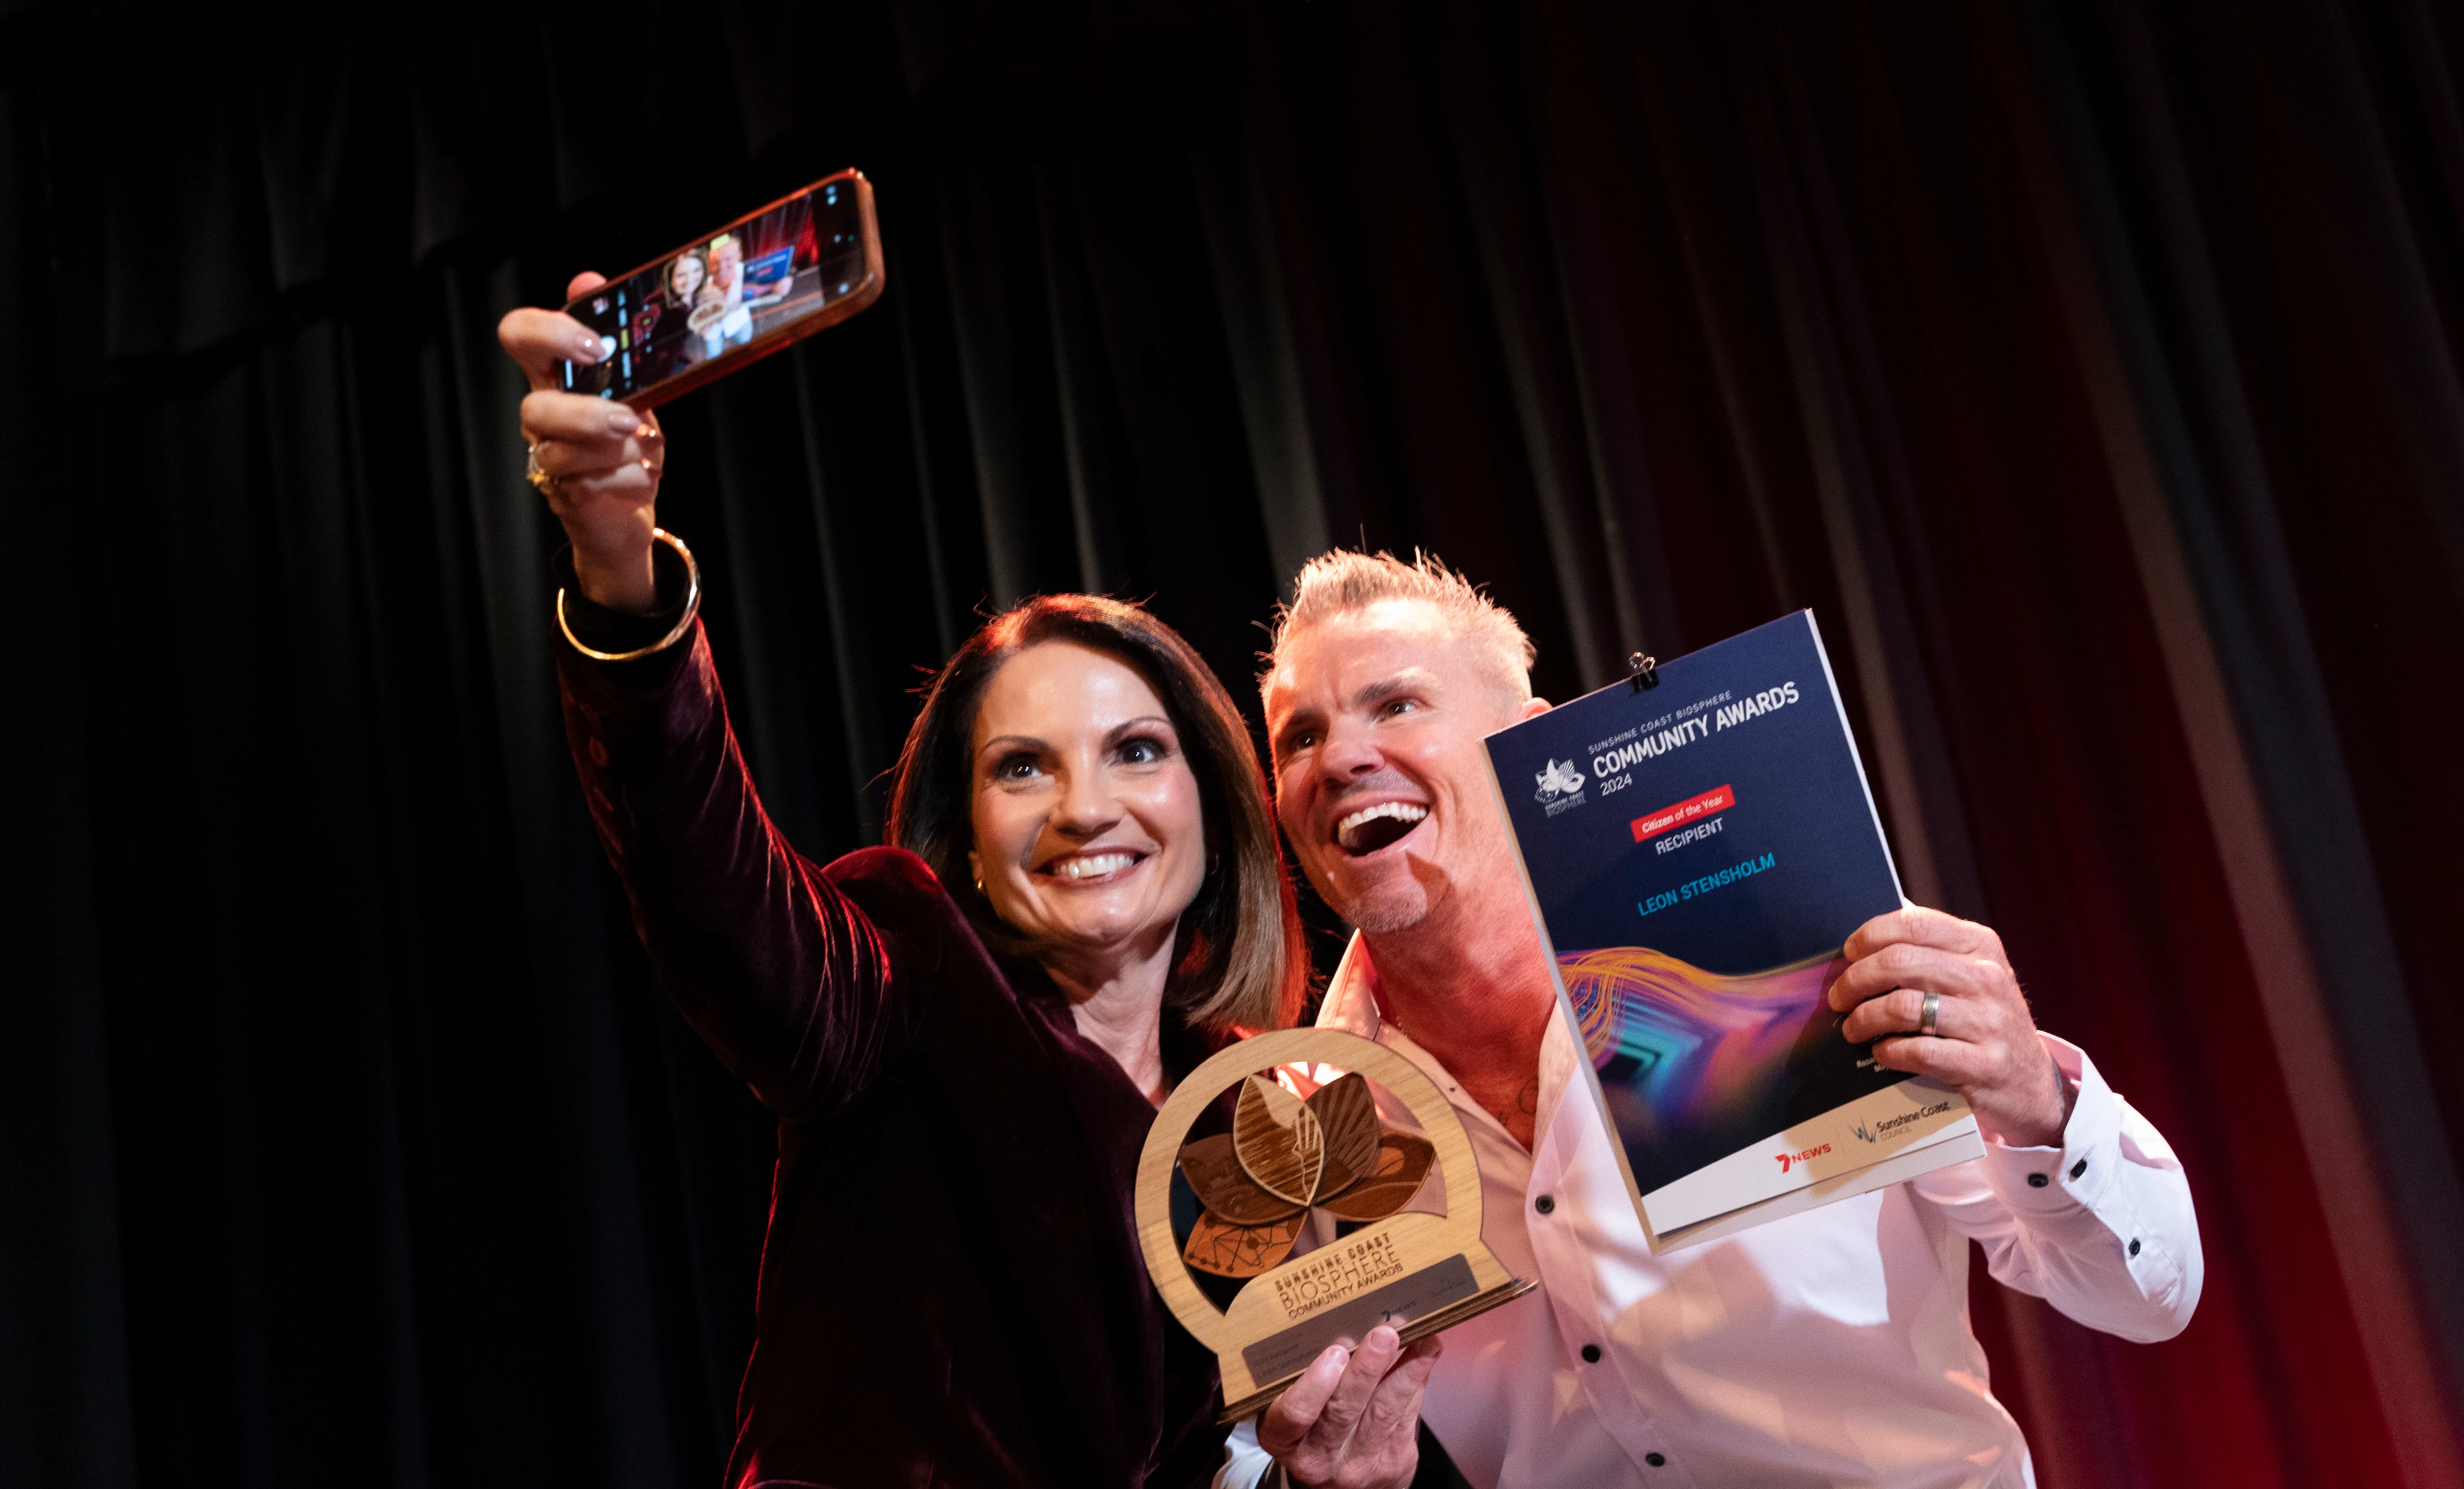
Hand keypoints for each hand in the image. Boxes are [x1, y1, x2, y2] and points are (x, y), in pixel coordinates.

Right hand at [496, 272, 667, 612]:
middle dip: (585, 414)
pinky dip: (630, 481)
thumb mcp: (635, 386)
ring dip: (617, 452)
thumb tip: (588, 277)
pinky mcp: (567, 498)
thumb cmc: (628, 441)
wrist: (629, 508)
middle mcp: (542, 417)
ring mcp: (548, 460)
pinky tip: (643, 476)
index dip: (549, 334)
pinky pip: (592, 486)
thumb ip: (616, 342)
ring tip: (645, 450)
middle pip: (533, 408)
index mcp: (554, 377)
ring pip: (562, 454)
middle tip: (628, 418)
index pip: (519, 336)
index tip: (594, 346)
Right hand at [1257, 1325, 1438, 1488]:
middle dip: (1366, 1370)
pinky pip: (1408, 1415)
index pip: (1294, 1414)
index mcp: (1283, 1438)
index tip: (1333, 1353)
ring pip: (1384, 1412)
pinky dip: (1418, 1377)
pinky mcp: (1395, 1463)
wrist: (1343, 1480)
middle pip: (1343, 1412)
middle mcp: (1319, 1458)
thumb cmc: (1313, 1426)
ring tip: (1416, 1338)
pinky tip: (1428, 1351)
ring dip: (1404, 1370)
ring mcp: (1360, 1465)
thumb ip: (1306, 1374)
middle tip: (1383, 1335)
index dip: (1315, 1385)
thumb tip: (1343, 1321)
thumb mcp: (1295, 1405)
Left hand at [1830, 907, 2070, 1147]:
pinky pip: (1918, 1052)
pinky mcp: (1984, 1064)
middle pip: (1900, 962)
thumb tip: (1864, 943)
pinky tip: (1882, 1053)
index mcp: (1981, 946)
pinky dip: (1888, 1052)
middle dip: (1856, 979)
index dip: (1871, 935)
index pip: (1915, 923)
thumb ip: (1928, 954)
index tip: (1849, 952)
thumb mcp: (1971, 975)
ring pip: (1903, 1007)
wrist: (2031, 1082)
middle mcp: (1988, 978)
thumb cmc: (1984, 1021)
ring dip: (1864, 1018)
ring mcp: (1989, 1022)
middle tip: (1839, 997)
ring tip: (1852, 1028)